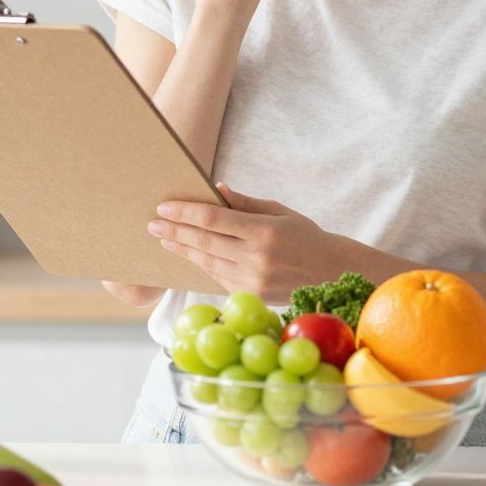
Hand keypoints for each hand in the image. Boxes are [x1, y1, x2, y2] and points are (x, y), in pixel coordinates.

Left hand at [148, 182, 337, 299]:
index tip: (163, 207)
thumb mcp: (280, 211)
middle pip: (204, 242)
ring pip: (207, 262)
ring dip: (184, 250)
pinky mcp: (252, 295)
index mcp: (264, 231)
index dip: (185, 213)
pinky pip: (219, 278)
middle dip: (175, 232)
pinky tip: (191, 254)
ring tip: (165, 239)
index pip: (213, 219)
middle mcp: (256, 258)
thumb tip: (215, 190)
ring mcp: (253, 280)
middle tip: (153, 224)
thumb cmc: (305, 236)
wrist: (332, 273)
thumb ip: (245, 203)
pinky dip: (203, 265)